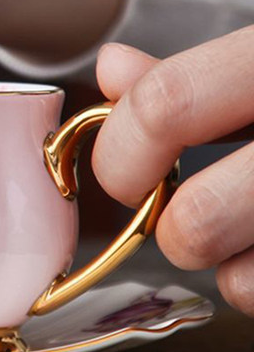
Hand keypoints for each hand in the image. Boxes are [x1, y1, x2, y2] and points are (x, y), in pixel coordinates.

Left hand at [93, 32, 253, 314]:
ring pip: (239, 281)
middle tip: (190, 213)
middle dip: (174, 230)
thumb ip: (190, 77)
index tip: (124, 176)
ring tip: (252, 229)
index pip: (166, 105)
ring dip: (227, 266)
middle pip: (195, 219)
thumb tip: (112, 69)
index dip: (121, 152)